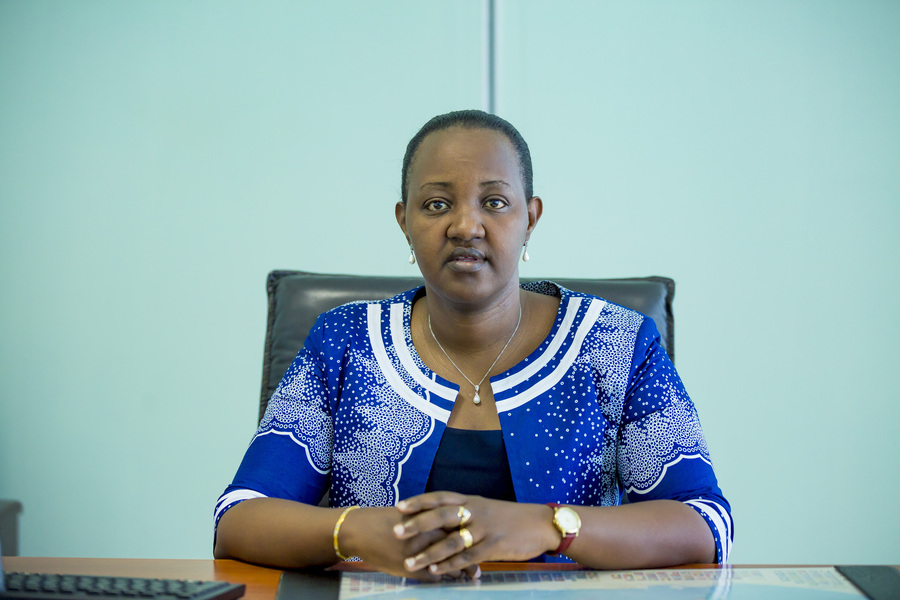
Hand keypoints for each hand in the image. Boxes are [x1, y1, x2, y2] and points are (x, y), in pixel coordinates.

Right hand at [339, 506, 477, 581]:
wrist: (360, 530)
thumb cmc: (386, 519)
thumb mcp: (411, 514)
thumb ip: (431, 520)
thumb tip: (451, 526)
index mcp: (428, 519)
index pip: (457, 530)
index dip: (471, 540)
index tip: (481, 548)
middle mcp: (425, 536)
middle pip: (456, 550)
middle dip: (470, 561)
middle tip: (479, 571)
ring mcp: (417, 553)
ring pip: (445, 566)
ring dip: (457, 574)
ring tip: (467, 578)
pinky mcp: (407, 567)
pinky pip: (430, 577)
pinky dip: (439, 579)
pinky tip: (443, 580)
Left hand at [393, 492, 558, 575]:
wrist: (541, 524)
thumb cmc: (510, 517)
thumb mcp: (486, 508)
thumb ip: (464, 513)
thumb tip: (439, 520)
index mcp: (472, 501)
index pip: (441, 497)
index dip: (419, 501)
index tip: (399, 506)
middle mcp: (475, 512)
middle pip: (441, 515)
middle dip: (417, 524)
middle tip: (396, 531)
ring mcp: (485, 529)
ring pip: (451, 540)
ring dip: (429, 553)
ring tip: (410, 563)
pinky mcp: (494, 547)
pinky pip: (467, 557)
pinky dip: (450, 565)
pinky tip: (436, 571)